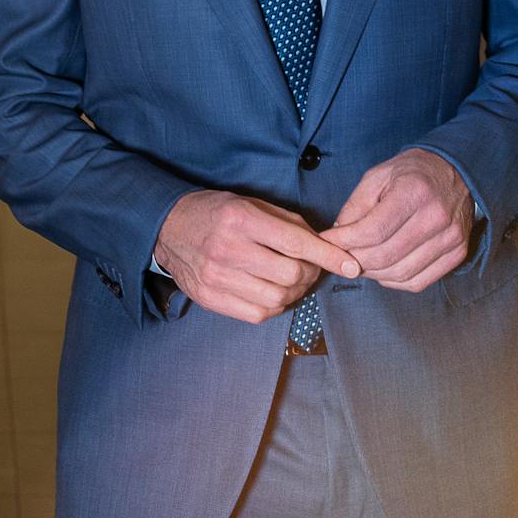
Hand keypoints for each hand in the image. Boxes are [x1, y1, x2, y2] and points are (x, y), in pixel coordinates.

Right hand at [153, 189, 361, 324]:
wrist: (167, 228)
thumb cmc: (215, 212)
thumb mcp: (249, 203)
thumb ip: (287, 222)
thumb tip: (323, 244)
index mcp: (240, 219)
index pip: (295, 243)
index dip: (328, 256)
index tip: (349, 264)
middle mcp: (227, 249)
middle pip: (289, 274)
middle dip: (310, 273)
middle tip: (310, 267)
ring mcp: (216, 277)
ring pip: (276, 298)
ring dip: (294, 292)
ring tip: (291, 280)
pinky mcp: (210, 298)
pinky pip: (257, 314)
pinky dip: (274, 306)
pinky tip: (272, 291)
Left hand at [321, 149, 475, 291]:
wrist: (455, 172)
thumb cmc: (413, 173)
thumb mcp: (377, 176)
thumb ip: (355, 206)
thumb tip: (338, 236)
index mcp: (415, 192)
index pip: (373, 231)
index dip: (345, 242)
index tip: (329, 241)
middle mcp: (437, 217)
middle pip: (385, 256)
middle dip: (355, 260)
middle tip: (341, 255)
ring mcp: (451, 238)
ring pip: (400, 273)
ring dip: (372, 274)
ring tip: (360, 262)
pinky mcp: (457, 253)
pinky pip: (418, 282)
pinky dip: (394, 281)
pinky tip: (383, 269)